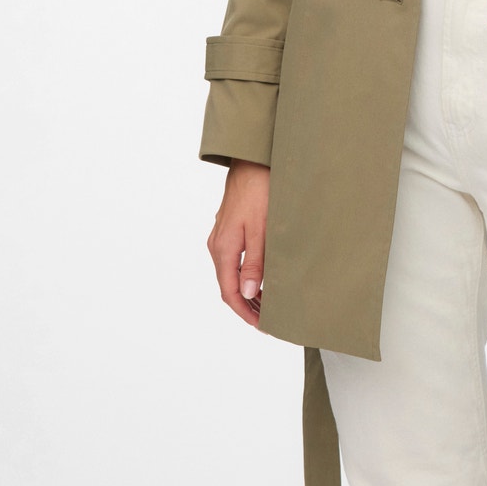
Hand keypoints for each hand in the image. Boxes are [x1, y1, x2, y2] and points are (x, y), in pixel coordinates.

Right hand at [207, 157, 269, 325]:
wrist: (252, 160)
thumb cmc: (260, 190)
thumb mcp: (262, 228)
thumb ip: (256, 262)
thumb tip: (249, 293)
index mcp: (224, 248)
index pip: (230, 291)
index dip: (245, 312)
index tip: (262, 325)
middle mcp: (217, 245)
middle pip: (228, 285)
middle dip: (247, 305)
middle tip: (268, 319)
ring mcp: (221, 236)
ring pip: (230, 273)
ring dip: (248, 290)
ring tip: (269, 303)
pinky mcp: (228, 228)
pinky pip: (233, 260)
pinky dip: (246, 274)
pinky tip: (261, 277)